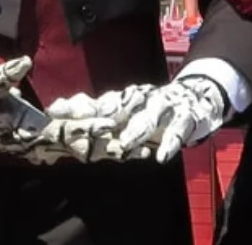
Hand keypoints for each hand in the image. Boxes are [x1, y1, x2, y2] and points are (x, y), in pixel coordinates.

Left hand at [34, 76, 230, 163]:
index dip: (77, 107)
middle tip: (88, 127)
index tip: (54, 110)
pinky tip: (161, 156)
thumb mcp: (124, 110)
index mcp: (124, 100)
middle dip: (104, 116)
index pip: (96, 103)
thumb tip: (54, 110)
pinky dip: (170, 142)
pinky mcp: (186, 117)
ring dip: (137, 130)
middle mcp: (141, 100)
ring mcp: (164, 107)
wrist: (197, 95)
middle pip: (120, 107)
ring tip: (126, 143)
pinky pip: (178, 130)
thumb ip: (94, 112)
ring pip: (149, 117)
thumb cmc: (152, 107)